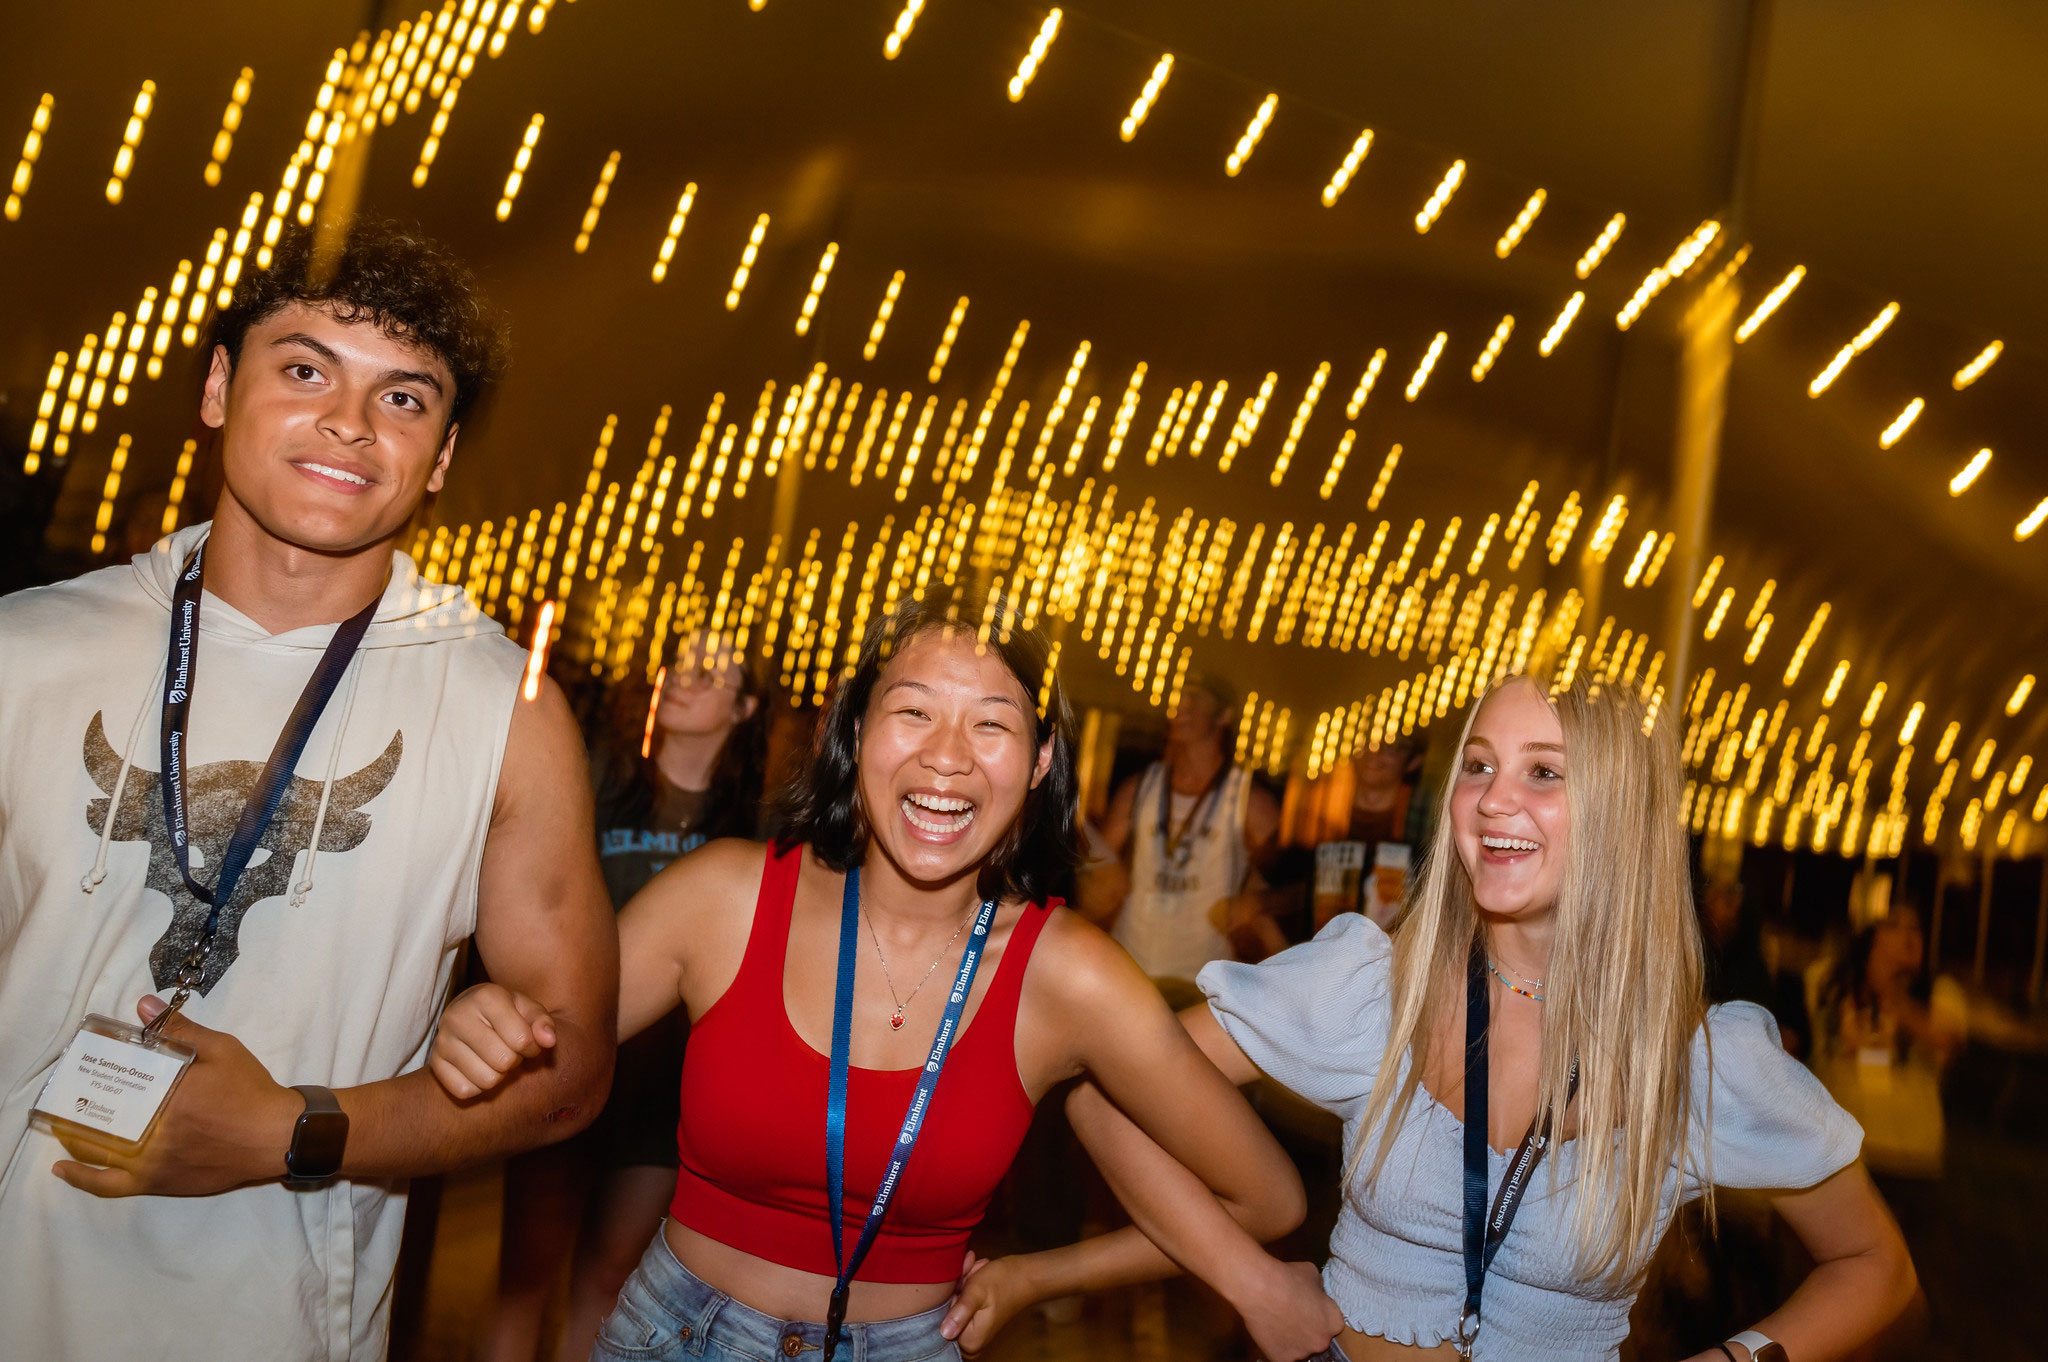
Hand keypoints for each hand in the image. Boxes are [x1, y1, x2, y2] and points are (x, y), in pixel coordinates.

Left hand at [51, 996, 301, 1196]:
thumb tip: (143, 1005)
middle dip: (78, 1105)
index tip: (86, 1061)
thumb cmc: (250, 1091)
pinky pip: (109, 1186)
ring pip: (95, 1152)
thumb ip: (182, 1031)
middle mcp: (149, 1132)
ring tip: (63, 1123)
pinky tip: (64, 1169)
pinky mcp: (155, 1183)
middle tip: (70, 1092)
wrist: (276, 1137)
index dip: (97, 1072)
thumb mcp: (223, 1050)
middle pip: (98, 1117)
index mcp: (164, 1095)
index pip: (115, 1082)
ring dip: (73, 1137)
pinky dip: (82, 1178)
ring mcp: (149, 1162)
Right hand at [428, 982, 558, 1098]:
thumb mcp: (529, 1010)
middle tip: (510, 1050)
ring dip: (498, 1075)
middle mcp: (457, 1016)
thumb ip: (543, 1023)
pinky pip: (465, 1091)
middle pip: (504, 1061)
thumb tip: (549, 1041)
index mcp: (486, 996)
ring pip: (486, 1080)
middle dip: (515, 1061)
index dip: (532, 1046)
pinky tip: (479, 1067)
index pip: (521, 1040)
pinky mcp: (434, 1063)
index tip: (528, 1041)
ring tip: (495, 1058)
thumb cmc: (507, 1014)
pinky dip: (478, 1086)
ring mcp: (442, 1040)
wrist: (471, 1014)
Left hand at [941, 1250, 1040, 1353]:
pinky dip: (966, 1289)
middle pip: (947, 1314)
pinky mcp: (975, 1324)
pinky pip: (961, 1306)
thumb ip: (961, 1312)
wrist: (1025, 1275)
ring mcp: (973, 1334)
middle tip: (971, 1273)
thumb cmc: (1003, 1280)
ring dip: (962, 1286)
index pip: (941, 1320)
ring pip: (953, 1307)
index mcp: (970, 1341)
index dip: (950, 1297)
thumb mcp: (977, 1291)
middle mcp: (971, 1344)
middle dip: (956, 1290)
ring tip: (976, 1273)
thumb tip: (945, 1333)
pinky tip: (976, 1277)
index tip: (963, 1281)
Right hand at [1226, 1257, 1343, 1361]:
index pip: (1331, 1323)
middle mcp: (1322, 1342)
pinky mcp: (1282, 1359)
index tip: (1308, 1309)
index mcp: (1334, 1322)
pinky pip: (1283, 1356)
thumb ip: (1319, 1289)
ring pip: (1300, 1349)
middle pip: (1317, 1338)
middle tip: (1292, 1316)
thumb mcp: (1313, 1274)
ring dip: (1293, 1339)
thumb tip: (1316, 1293)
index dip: (1319, 1315)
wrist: (1261, 1288)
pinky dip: (1277, 1348)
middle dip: (1307, 1329)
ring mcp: (1302, 1353)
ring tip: (1278, 1323)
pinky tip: (1270, 1333)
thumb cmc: (1288, 1277)